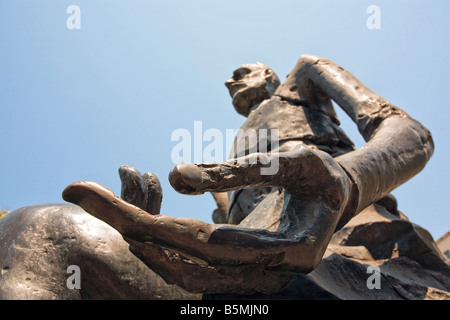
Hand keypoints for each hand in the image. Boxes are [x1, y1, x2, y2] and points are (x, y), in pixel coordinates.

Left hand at [62, 146, 351, 293]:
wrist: (340, 198)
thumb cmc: (322, 176)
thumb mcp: (293, 161)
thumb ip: (236, 171)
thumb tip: (175, 179)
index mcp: (285, 250)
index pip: (203, 244)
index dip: (154, 225)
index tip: (107, 202)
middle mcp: (263, 273)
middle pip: (182, 261)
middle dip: (130, 228)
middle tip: (82, 193)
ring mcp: (249, 274)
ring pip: (182, 270)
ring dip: (140, 239)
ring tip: (102, 204)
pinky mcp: (238, 266)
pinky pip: (190, 263)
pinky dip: (159, 244)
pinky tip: (135, 221)